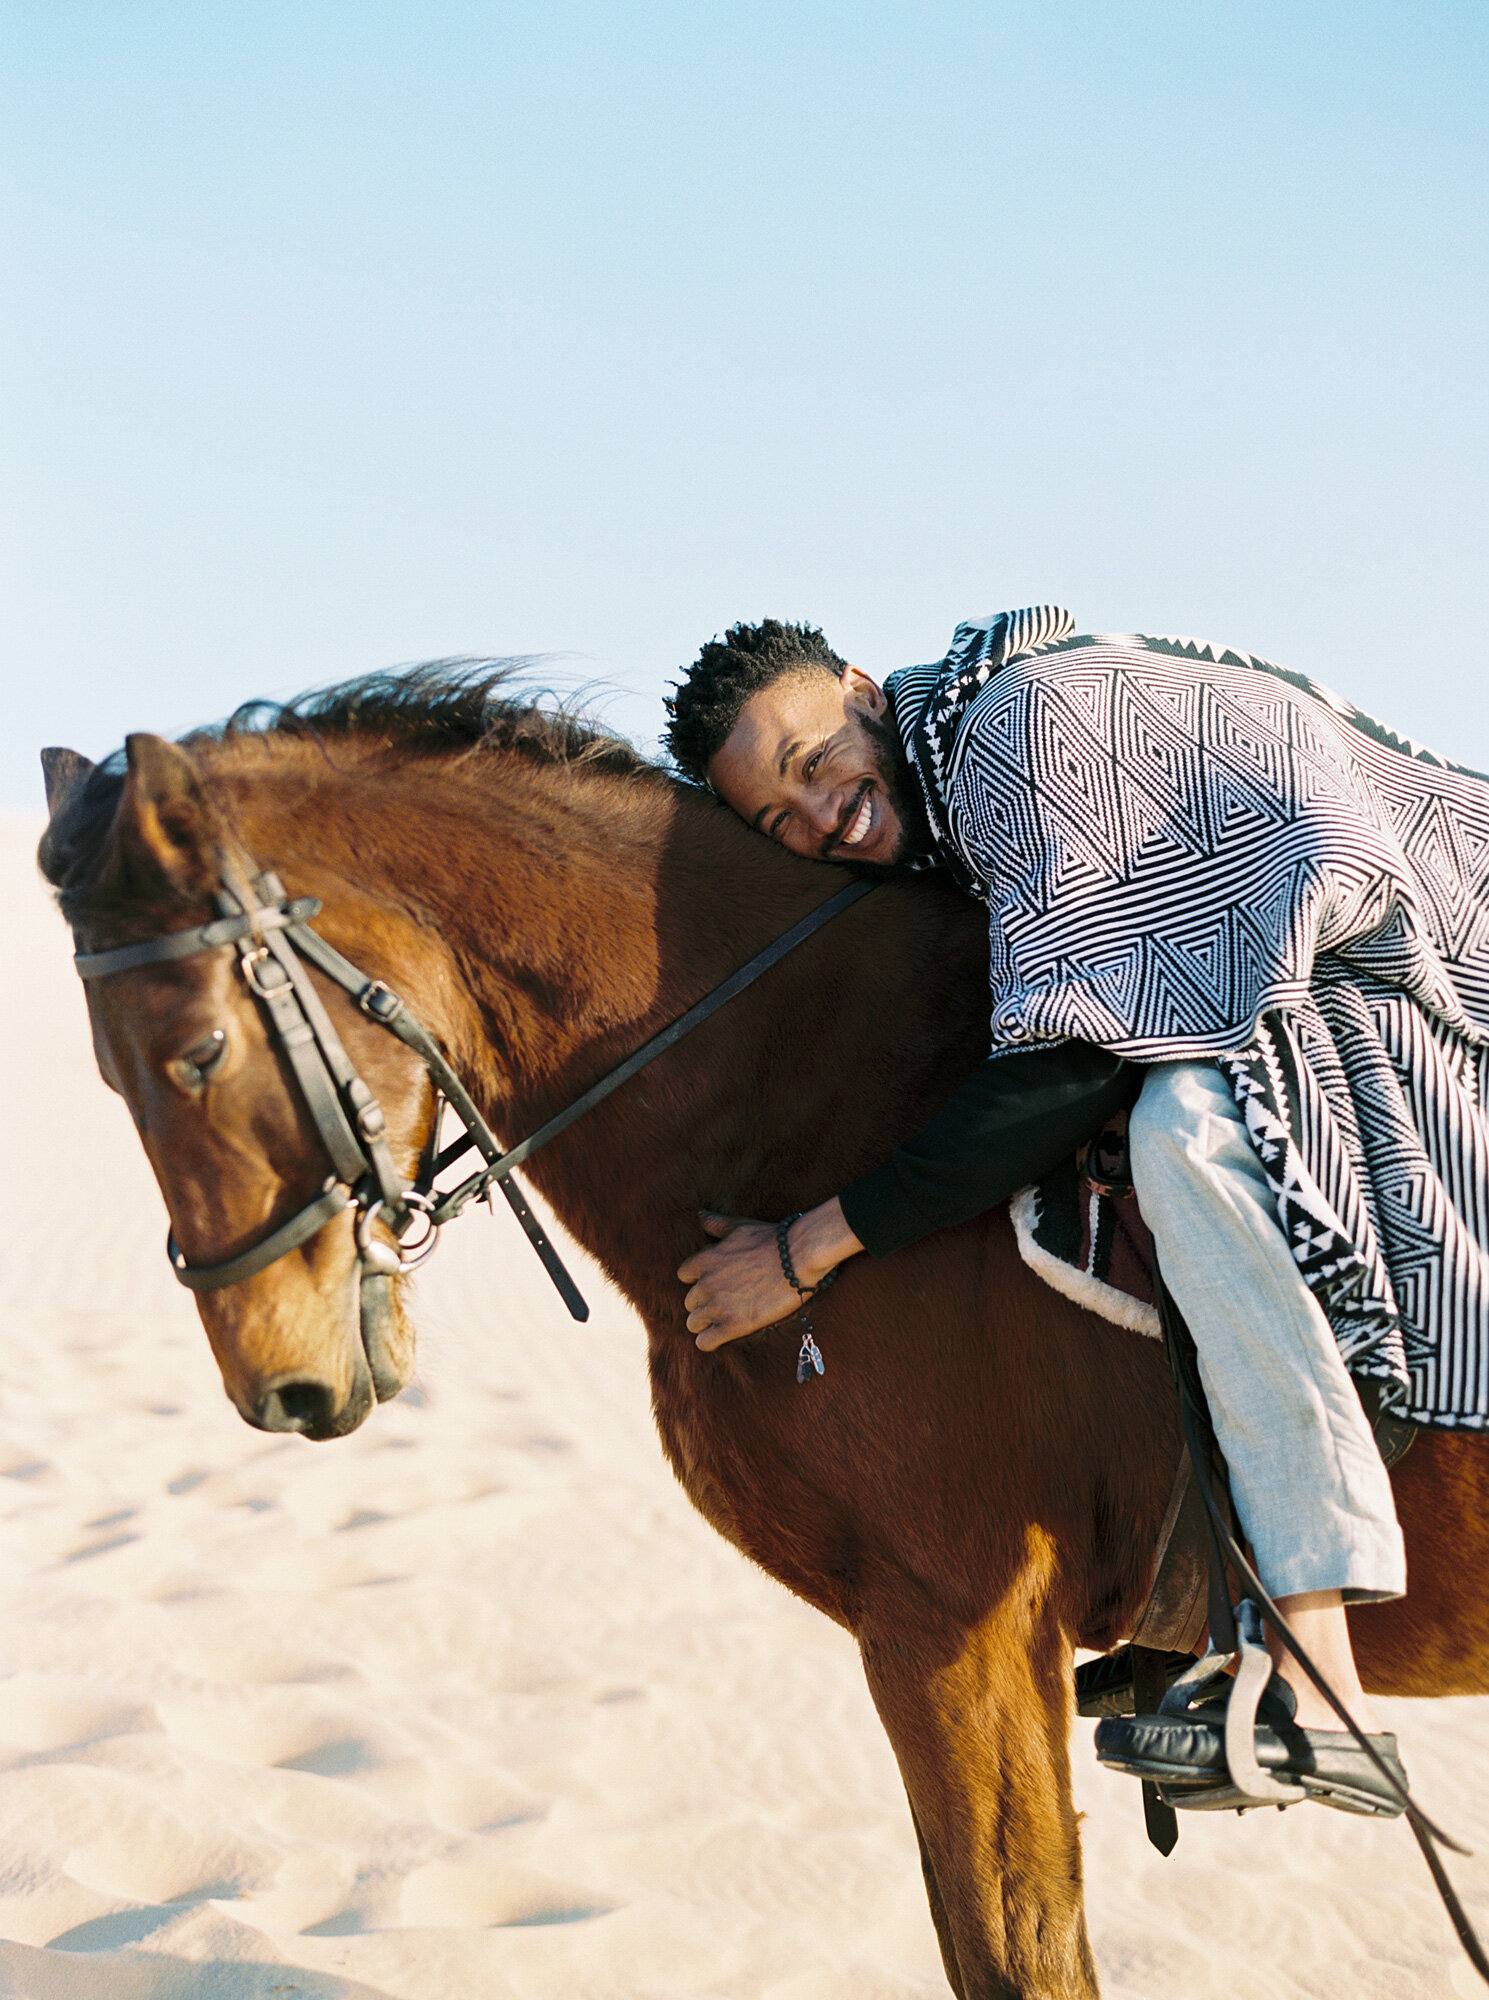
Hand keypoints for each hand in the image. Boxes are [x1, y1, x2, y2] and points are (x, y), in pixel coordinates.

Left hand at [677, 1201, 863, 1350]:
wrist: (798, 1258)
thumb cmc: (771, 1240)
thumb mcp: (740, 1227)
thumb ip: (716, 1224)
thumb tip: (700, 1215)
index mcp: (704, 1260)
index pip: (684, 1276)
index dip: (698, 1280)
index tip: (714, 1281)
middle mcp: (706, 1284)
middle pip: (689, 1302)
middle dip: (703, 1303)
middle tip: (724, 1301)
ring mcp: (718, 1306)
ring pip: (693, 1323)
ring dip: (705, 1322)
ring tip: (722, 1320)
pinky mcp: (734, 1326)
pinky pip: (705, 1342)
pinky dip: (710, 1341)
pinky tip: (721, 1335)